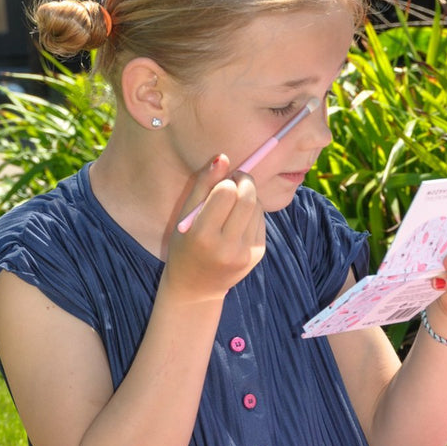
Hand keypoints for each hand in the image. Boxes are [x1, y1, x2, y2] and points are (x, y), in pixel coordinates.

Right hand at [164, 154, 265, 300]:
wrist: (196, 287)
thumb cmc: (185, 246)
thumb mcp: (185, 216)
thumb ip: (203, 185)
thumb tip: (223, 157)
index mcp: (203, 236)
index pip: (226, 193)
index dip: (226, 180)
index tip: (223, 179)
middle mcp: (226, 247)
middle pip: (248, 198)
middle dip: (244, 181)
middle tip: (236, 178)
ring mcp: (245, 253)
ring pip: (257, 207)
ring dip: (249, 196)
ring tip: (233, 203)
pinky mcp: (257, 255)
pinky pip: (261, 220)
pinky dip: (253, 212)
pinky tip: (239, 220)